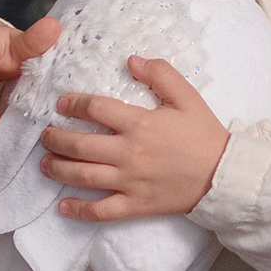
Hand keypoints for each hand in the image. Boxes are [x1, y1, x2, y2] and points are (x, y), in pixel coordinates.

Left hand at [40, 56, 230, 221]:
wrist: (224, 175)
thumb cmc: (204, 135)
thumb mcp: (188, 97)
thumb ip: (161, 74)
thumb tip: (131, 60)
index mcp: (140, 124)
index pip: (95, 109)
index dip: (73, 104)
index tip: (62, 104)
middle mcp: (129, 153)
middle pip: (79, 145)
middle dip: (55, 138)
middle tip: (46, 135)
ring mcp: (130, 181)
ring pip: (82, 176)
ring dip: (58, 169)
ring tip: (45, 163)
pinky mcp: (135, 204)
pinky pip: (100, 211)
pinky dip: (78, 210)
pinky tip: (63, 206)